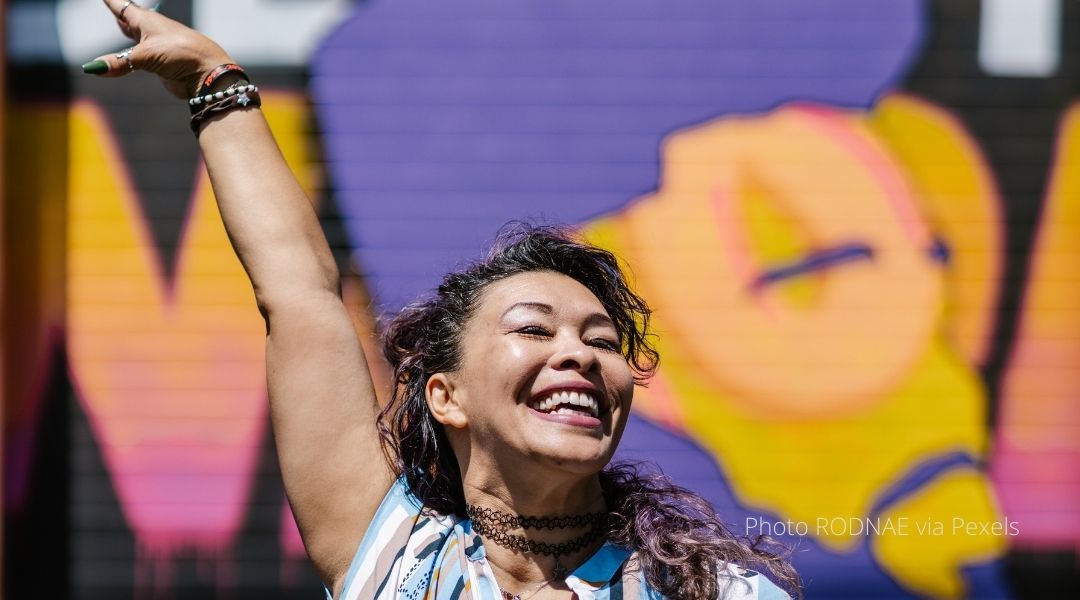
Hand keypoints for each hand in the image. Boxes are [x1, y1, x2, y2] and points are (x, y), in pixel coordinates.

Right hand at [83, 0, 234, 99]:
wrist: (208, 73)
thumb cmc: (181, 54)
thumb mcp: (146, 56)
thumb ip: (119, 62)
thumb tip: (92, 68)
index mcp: (147, 21)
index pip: (122, 7)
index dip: (112, 1)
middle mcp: (152, 32)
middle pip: (131, 19)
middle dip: (121, 13)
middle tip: (113, 4)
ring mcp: (158, 48)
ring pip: (138, 37)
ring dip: (128, 33)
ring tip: (121, 24)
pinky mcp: (163, 65)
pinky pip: (141, 58)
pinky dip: (131, 58)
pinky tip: (131, 58)